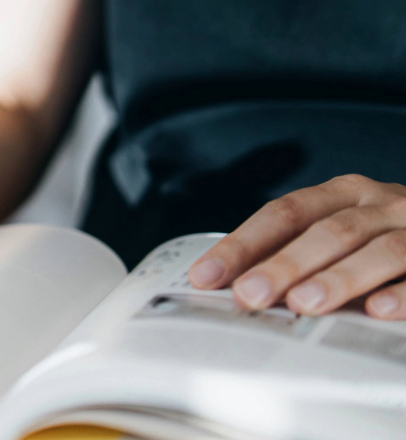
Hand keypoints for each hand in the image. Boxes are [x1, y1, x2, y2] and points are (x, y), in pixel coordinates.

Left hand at [188, 174, 405, 318]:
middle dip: (285, 264)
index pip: (284, 213)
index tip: (206, 276)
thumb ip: (292, 251)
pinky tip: (378, 310)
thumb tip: (227, 287)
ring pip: (380, 250)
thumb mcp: (338, 230)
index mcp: (343, 193)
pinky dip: (404, 294)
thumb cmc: (381, 236)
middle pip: (330, 231)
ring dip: (339, 278)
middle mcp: (381, 204)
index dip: (243, 243)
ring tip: (303, 304)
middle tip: (250, 294)